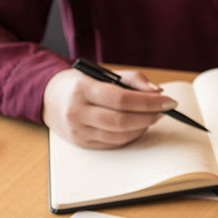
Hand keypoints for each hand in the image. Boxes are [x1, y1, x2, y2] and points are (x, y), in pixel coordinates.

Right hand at [42, 68, 177, 147]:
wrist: (48, 96)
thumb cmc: (82, 83)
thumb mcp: (104, 73)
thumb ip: (133, 79)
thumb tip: (157, 92)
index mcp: (82, 89)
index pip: (121, 99)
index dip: (148, 102)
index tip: (168, 101)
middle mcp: (77, 112)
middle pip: (122, 121)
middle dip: (149, 117)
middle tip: (164, 111)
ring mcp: (78, 131)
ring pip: (119, 136)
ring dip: (142, 128)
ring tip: (152, 117)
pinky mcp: (81, 143)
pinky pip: (113, 143)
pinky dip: (131, 136)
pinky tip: (138, 126)